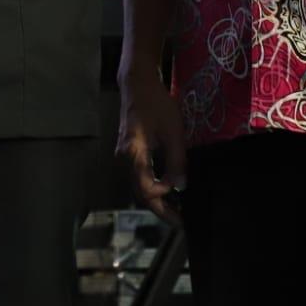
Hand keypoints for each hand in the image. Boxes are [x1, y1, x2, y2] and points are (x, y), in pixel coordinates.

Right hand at [117, 70, 187, 224]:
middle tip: (181, 222)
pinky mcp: (128, 152)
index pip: (146, 188)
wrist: (136, 84)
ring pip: (139, 186)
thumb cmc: (156, 104)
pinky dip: (153, 186)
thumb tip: (181, 185)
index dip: (164, 196)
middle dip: (160, 209)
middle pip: (140, 193)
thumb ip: (177, 160)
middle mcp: (124, 159)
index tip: (182, 193)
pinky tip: (168, 188)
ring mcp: (124, 156)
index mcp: (133, 154)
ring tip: (177, 208)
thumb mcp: (173, 131)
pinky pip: (139, 176)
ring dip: (157, 198)